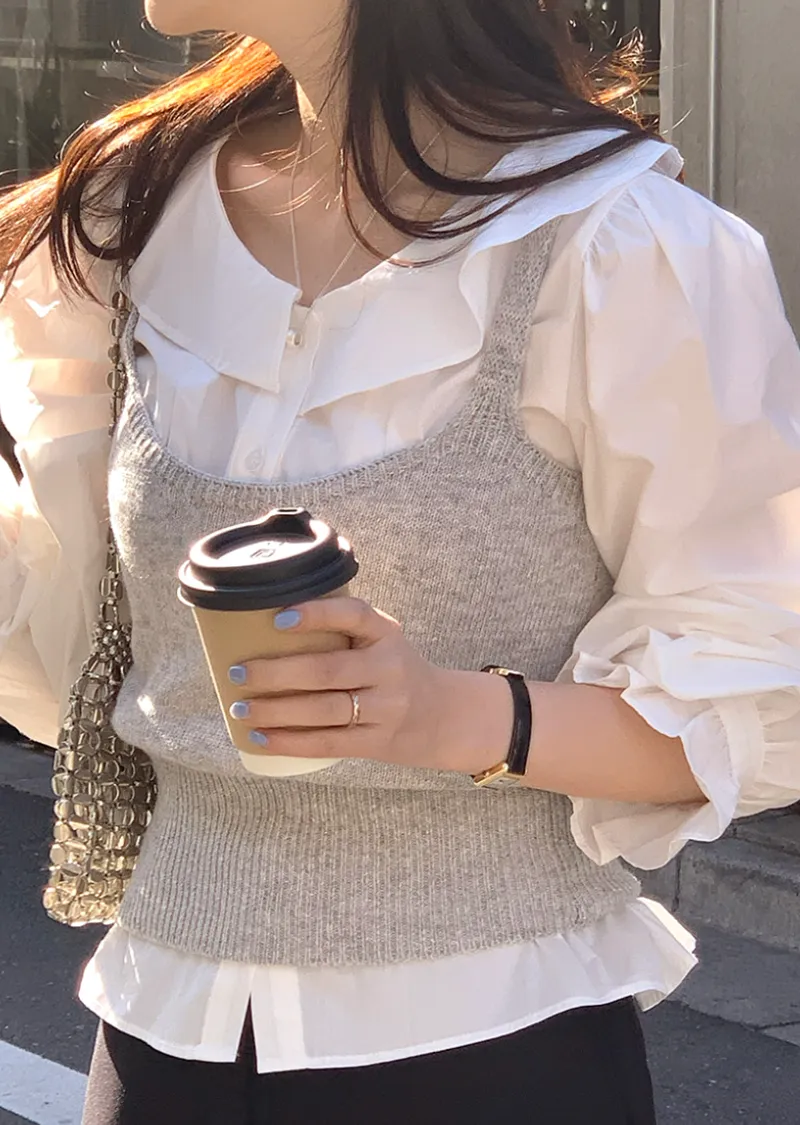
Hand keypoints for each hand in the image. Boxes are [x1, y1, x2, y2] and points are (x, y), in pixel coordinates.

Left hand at [227, 596, 509, 772]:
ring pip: (322, 710)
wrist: (441, 716)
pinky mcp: (377, 741)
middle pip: (326, 670)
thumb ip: (342, 630)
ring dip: (275, 710)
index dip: (316, 615)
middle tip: (237, 671)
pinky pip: (327, 743)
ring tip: (241, 707)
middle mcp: (389, 668)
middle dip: (275, 672)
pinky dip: (290, 741)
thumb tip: (262, 623)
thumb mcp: (381, 640)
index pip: (353, 615)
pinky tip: (261, 737)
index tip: (278, 618)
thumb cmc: (392, 670)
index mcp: (386, 633)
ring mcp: (385, 708)